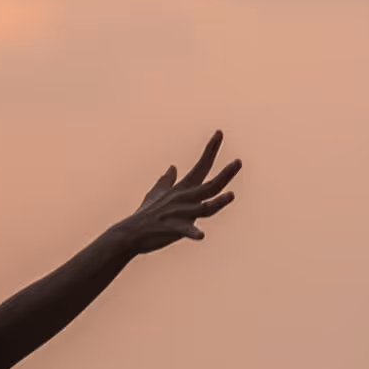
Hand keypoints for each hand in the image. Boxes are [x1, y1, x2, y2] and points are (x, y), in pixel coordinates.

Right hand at [106, 131, 239, 257]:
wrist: (129, 233)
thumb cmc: (144, 214)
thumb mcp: (155, 194)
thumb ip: (166, 181)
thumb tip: (173, 167)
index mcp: (183, 189)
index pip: (202, 166)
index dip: (211, 150)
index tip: (219, 133)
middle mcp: (184, 199)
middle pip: (210, 186)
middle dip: (225, 175)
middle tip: (238, 162)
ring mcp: (179, 214)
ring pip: (203, 208)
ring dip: (217, 202)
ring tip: (231, 195)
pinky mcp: (172, 229)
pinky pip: (184, 230)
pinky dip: (192, 232)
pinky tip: (201, 236)